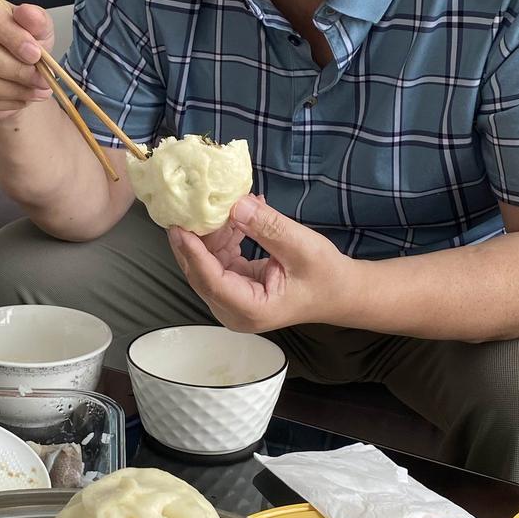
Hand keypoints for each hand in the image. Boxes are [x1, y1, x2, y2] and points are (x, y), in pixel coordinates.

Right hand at [0, 0, 54, 123]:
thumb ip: (36, 20)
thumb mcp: (36, 28)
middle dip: (17, 70)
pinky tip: (19, 98)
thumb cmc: (17, 45)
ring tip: (35, 90)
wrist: (9, 73)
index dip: (12, 36)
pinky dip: (4, 103)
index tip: (35, 53)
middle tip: (41, 78)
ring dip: (13, 90)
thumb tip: (28, 14)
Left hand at [167, 195, 360, 333]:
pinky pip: (217, 262)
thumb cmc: (326, 276)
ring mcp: (232, 302)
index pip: (211, 280)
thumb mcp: (302, 247)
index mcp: (251, 310)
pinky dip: (223, 239)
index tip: (179, 226)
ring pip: (206, 266)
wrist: (339, 292)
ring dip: (210, 235)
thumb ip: (268, 227)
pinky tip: (235, 218)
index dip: (193, 252)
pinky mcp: (234, 289)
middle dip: (194, 239)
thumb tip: (236, 204)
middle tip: (188, 206)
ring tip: (221, 206)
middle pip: (201, 274)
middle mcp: (235, 312)